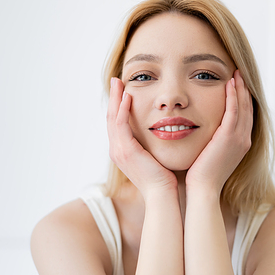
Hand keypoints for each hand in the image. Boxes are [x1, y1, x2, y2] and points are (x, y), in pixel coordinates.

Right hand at [107, 77, 177, 199]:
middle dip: (113, 98)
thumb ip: (153, 143)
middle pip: (110, 117)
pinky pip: (120, 124)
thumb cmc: (164, 177)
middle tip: (116, 80)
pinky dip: (123, 109)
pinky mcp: (125, 150)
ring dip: (115, 98)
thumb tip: (163, 130)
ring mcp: (118, 150)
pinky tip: (128, 96)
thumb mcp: (155, 156)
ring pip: (112, 117)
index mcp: (122, 151)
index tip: (123, 90)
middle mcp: (116, 149)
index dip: (117, 105)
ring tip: (119, 82)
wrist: (162, 194)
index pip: (117, 123)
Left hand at [186, 70, 252, 195]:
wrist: (203, 188)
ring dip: (240, 88)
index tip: (238, 85)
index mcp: (240, 144)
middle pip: (248, 108)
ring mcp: (238, 138)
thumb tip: (204, 132)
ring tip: (236, 74)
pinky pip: (233, 111)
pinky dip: (233, 96)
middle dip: (244, 90)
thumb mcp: (210, 154)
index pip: (244, 116)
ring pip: (243, 107)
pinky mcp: (229, 137)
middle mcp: (244, 139)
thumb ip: (211, 141)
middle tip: (240, 74)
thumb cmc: (201, 174)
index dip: (243, 99)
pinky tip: (230, 84)